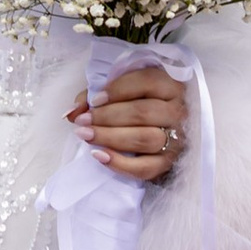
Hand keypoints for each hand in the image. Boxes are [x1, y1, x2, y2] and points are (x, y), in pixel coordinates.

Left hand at [71, 65, 187, 184]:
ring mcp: (177, 138)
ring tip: (86, 135)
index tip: (94, 100)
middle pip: (143, 112)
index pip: (147, 82)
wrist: (158, 133)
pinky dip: (120, 164)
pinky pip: (146, 168)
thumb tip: (72, 111)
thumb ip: (94, 96)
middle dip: (108, 117)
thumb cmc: (136, 104)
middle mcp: (178, 110)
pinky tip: (100, 155)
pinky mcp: (169, 163)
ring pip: (146, 138)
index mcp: (169, 85)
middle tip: (83, 121)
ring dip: (111, 137)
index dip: (118, 90)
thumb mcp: (118, 92)